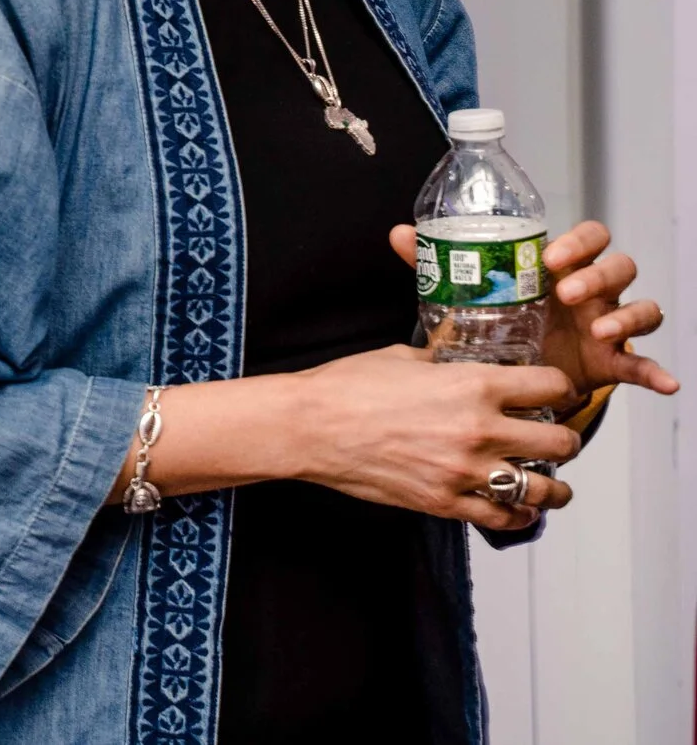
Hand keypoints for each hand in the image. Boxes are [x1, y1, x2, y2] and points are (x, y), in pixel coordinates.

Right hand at [288, 345, 580, 531]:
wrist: (309, 427)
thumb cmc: (348, 387)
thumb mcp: (403, 357)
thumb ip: (443, 361)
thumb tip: (457, 357)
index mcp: (473, 385)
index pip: (552, 386)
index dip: (560, 388)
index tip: (556, 392)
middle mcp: (480, 430)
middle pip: (562, 441)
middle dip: (565, 439)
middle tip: (556, 438)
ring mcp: (465, 471)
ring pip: (545, 488)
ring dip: (555, 486)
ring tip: (552, 484)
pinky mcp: (445, 502)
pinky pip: (503, 517)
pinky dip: (519, 515)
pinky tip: (520, 508)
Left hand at [390, 220, 677, 402]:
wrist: (512, 365)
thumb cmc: (502, 316)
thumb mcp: (475, 290)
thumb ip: (440, 262)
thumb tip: (400, 233)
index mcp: (560, 268)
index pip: (588, 238)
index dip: (579, 242)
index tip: (552, 256)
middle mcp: (591, 291)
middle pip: (618, 267)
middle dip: (598, 275)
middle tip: (567, 291)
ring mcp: (606, 324)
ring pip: (640, 307)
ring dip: (627, 315)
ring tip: (603, 329)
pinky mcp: (612, 361)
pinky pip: (643, 363)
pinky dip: (656, 371)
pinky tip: (664, 382)